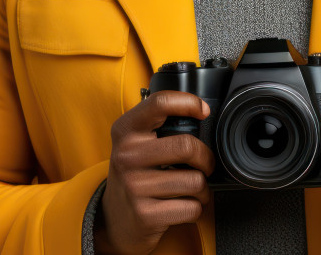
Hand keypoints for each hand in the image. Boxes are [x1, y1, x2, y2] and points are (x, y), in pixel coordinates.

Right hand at [95, 91, 214, 254]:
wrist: (113, 219)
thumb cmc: (136, 175)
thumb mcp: (137, 144)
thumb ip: (160, 127)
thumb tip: (202, 116)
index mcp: (126, 131)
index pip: (160, 103)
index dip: (189, 102)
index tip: (203, 111)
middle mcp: (127, 156)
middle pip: (187, 146)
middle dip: (207, 158)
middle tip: (205, 165)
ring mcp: (134, 186)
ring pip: (195, 181)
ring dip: (203, 189)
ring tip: (193, 190)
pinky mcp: (145, 214)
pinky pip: (192, 208)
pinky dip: (196, 209)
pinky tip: (184, 206)